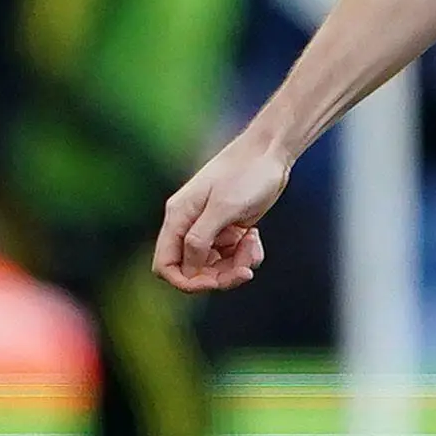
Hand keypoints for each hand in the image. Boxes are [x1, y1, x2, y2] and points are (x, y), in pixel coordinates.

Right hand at [153, 131, 291, 291]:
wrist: (271, 153)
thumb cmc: (246, 173)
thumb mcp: (223, 207)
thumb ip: (200, 238)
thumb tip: (188, 269)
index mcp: (178, 217)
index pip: (165, 265)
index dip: (185, 281)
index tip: (212, 282)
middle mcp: (190, 225)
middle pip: (193, 271)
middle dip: (219, 276)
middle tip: (245, 270)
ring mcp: (210, 228)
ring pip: (215, 266)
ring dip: (236, 264)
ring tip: (253, 243)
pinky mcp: (230, 228)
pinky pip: (232, 256)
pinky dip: (246, 254)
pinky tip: (255, 237)